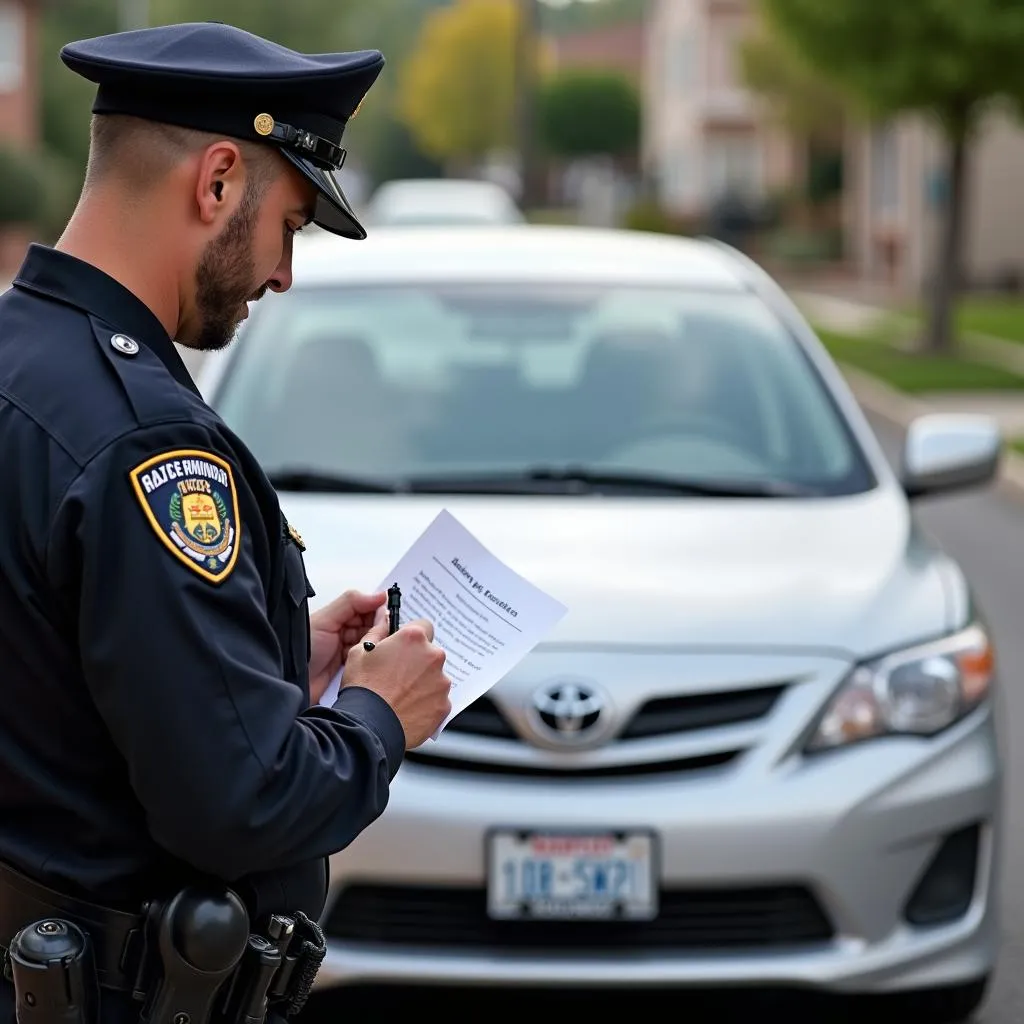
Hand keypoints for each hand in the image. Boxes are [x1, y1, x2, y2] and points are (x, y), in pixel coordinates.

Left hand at [308, 589, 386, 704]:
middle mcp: (341, 632)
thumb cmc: (302, 650)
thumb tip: (379, 594)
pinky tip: (379, 660)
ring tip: (383, 648)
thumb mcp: (326, 620)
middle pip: (370, 626)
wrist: (289, 683)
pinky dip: (373, 659)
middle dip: (381, 628)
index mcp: (336, 617)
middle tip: (389, 634)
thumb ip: (351, 603)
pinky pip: (367, 661)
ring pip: (371, 644)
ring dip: (378, 645)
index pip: (365, 608)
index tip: (391, 614)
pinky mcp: (348, 670)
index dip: (378, 610)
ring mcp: (345, 652)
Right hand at [343, 615, 451, 748]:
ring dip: (424, 682)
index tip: (404, 647)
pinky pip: (438, 699)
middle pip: (430, 653)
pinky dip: (427, 703)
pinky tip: (409, 709)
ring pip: (435, 677)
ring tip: (401, 696)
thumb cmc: (362, 688)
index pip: (423, 626)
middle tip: (398, 675)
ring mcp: (441, 682)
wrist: (368, 727)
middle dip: (418, 661)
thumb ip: (378, 632)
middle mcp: (433, 657)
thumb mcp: (359, 652)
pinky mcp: (444, 705)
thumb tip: (385, 620)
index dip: (412, 638)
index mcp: (413, 639)